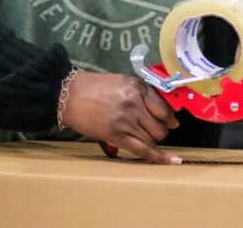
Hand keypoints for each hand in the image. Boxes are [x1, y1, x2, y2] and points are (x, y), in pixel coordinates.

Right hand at [61, 71, 181, 163]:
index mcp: (137, 87)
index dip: (170, 118)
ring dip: (152, 141)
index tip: (172, 122)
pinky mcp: (116, 136)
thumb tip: (161, 109)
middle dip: (161, 131)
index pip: (163, 108)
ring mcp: (126, 121)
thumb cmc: (95, 87)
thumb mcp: (123, 82)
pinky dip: (159, 157)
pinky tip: (172, 161)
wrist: (70, 95)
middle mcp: (134, 103)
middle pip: (160, 126)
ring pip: (153, 139)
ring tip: (143, 137)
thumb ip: (142, 93)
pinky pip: (143, 150)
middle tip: (154, 130)